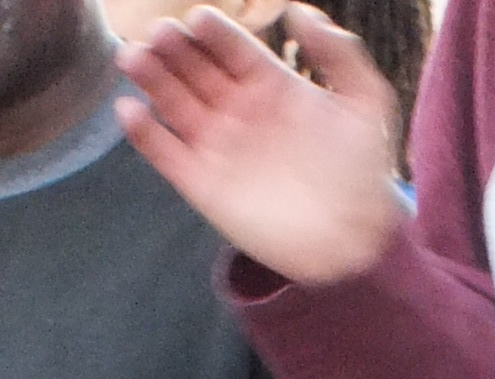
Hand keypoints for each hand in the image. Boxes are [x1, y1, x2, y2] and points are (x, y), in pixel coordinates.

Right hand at [116, 3, 402, 287]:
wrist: (354, 239)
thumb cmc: (364, 173)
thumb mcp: (366, 104)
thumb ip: (339, 53)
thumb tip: (298, 12)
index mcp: (269, 85)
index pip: (230, 47)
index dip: (212, 32)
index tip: (198, 21)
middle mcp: (238, 110)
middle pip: (194, 68)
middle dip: (173, 48)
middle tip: (160, 34)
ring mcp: (218, 146)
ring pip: (173, 102)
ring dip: (151, 78)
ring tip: (133, 56)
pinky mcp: (203, 185)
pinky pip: (165, 153)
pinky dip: (144, 134)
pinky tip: (128, 110)